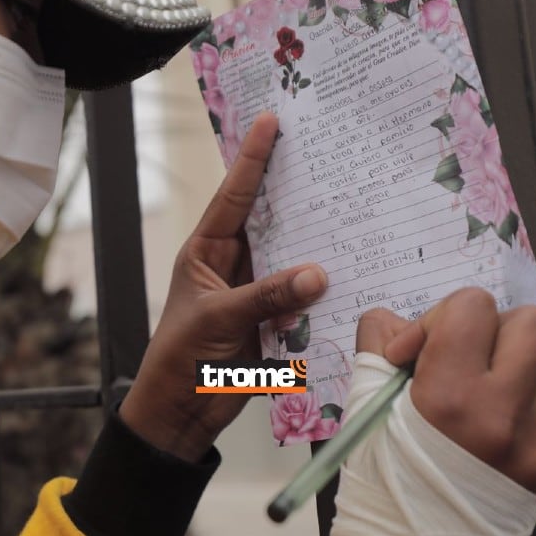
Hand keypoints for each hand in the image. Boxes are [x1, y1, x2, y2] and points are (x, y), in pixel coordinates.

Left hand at [120, 112, 327, 461]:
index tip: (270, 121)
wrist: (181, 413)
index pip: (233, 197)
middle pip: (270, 220)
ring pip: (293, 256)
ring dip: (317, 239)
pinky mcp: (275, 319)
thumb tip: (318, 273)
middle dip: (296, 191)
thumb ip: (267, 296)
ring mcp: (256, 291)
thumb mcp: (219, 320)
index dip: (252, 159)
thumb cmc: (181, 359)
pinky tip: (354, 268)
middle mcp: (233, 264)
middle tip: (326, 154)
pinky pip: (304, 295)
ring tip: (353, 205)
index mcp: (206, 252)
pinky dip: (325, 286)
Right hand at [355, 289, 535, 494]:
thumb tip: (396, 320)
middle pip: (530, 323)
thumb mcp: (364, 408)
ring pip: (535, 366)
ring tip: (462, 398)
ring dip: (498, 367)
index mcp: (453, 398)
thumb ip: (378, 346)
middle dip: (490, 327)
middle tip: (457, 354)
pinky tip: (475, 432)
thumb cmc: (381, 487)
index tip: (411, 353)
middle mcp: (505, 418)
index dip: (436, 316)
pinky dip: (506, 405)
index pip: (473, 307)